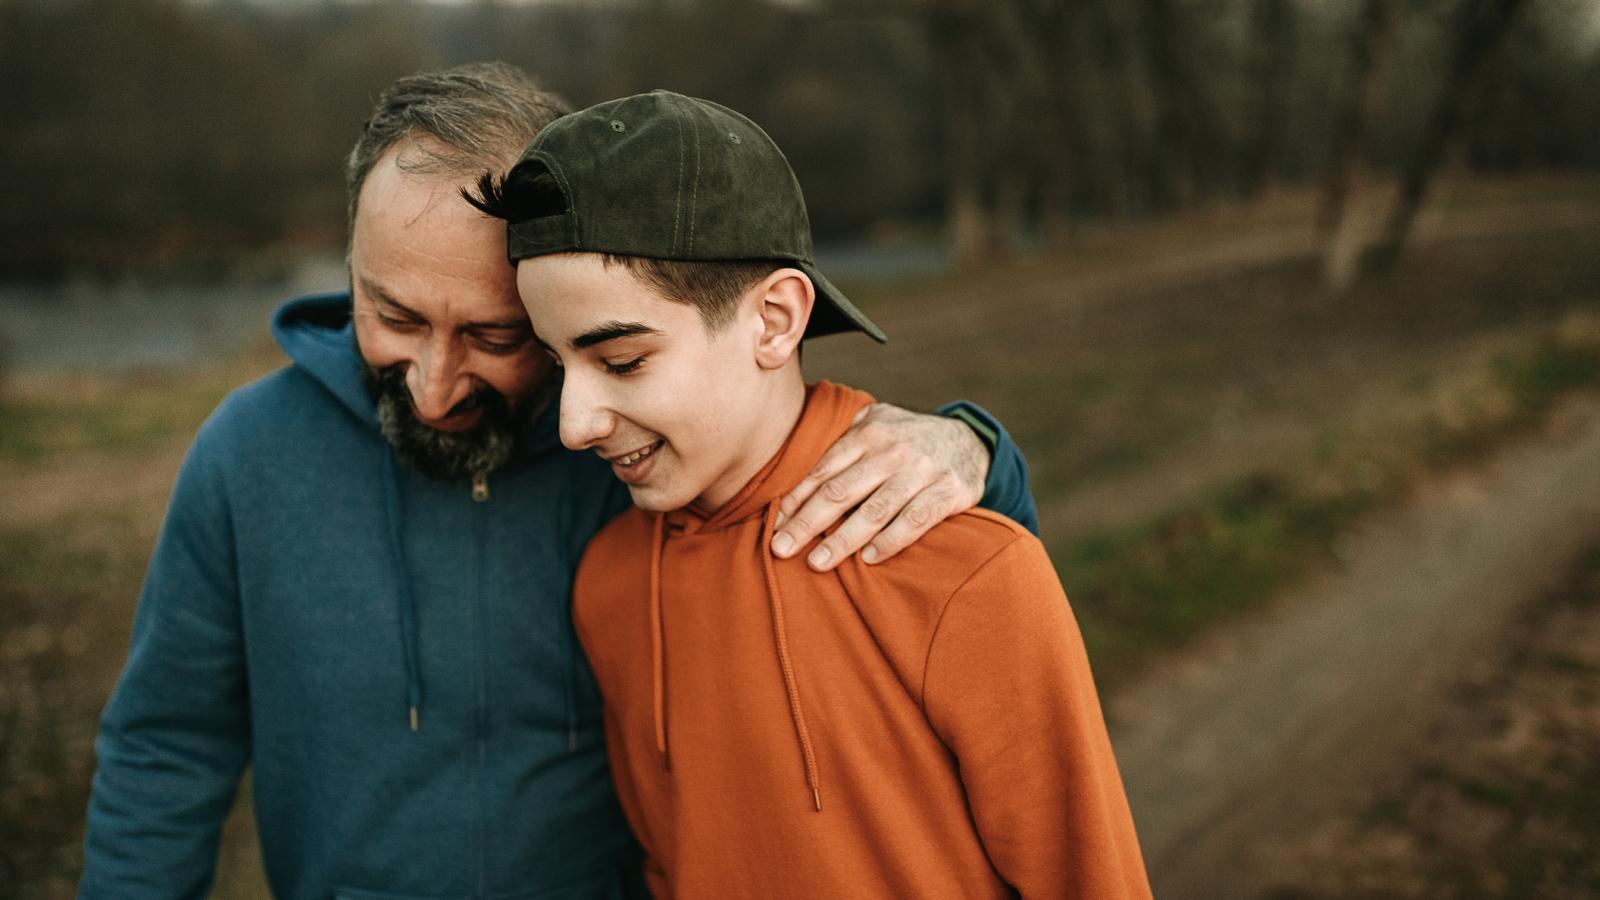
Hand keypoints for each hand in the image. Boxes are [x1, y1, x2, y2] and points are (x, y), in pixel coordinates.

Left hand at [771, 402, 990, 570]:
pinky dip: (892, 540)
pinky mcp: (949, 491)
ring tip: (817, 563)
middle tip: (780, 549)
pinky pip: (916, 520)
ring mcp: (921, 471)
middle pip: (841, 492)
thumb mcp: (875, 425)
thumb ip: (841, 441)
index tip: (773, 526)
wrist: (970, 439)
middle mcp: (892, 451)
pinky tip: (870, 559)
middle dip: (806, 523)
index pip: (822, 471)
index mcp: (867, 434)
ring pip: (875, 510)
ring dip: (843, 539)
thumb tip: (792, 469)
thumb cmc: (907, 439)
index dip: (795, 501)